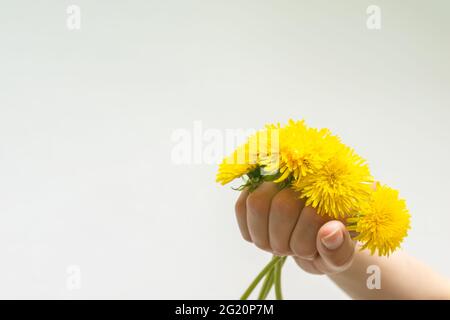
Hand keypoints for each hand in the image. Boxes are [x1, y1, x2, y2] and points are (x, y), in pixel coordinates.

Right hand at [235, 182, 355, 274]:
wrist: (316, 241)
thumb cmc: (330, 248)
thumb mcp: (339, 258)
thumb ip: (339, 250)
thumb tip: (330, 231)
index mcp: (333, 187)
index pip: (312, 213)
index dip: (304, 242)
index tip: (310, 253)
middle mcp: (306, 174)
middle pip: (282, 207)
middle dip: (283, 241)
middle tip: (293, 250)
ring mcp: (278, 177)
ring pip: (257, 203)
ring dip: (265, 237)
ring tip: (279, 244)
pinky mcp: (256, 186)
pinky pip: (241, 206)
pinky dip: (250, 230)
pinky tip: (265, 236)